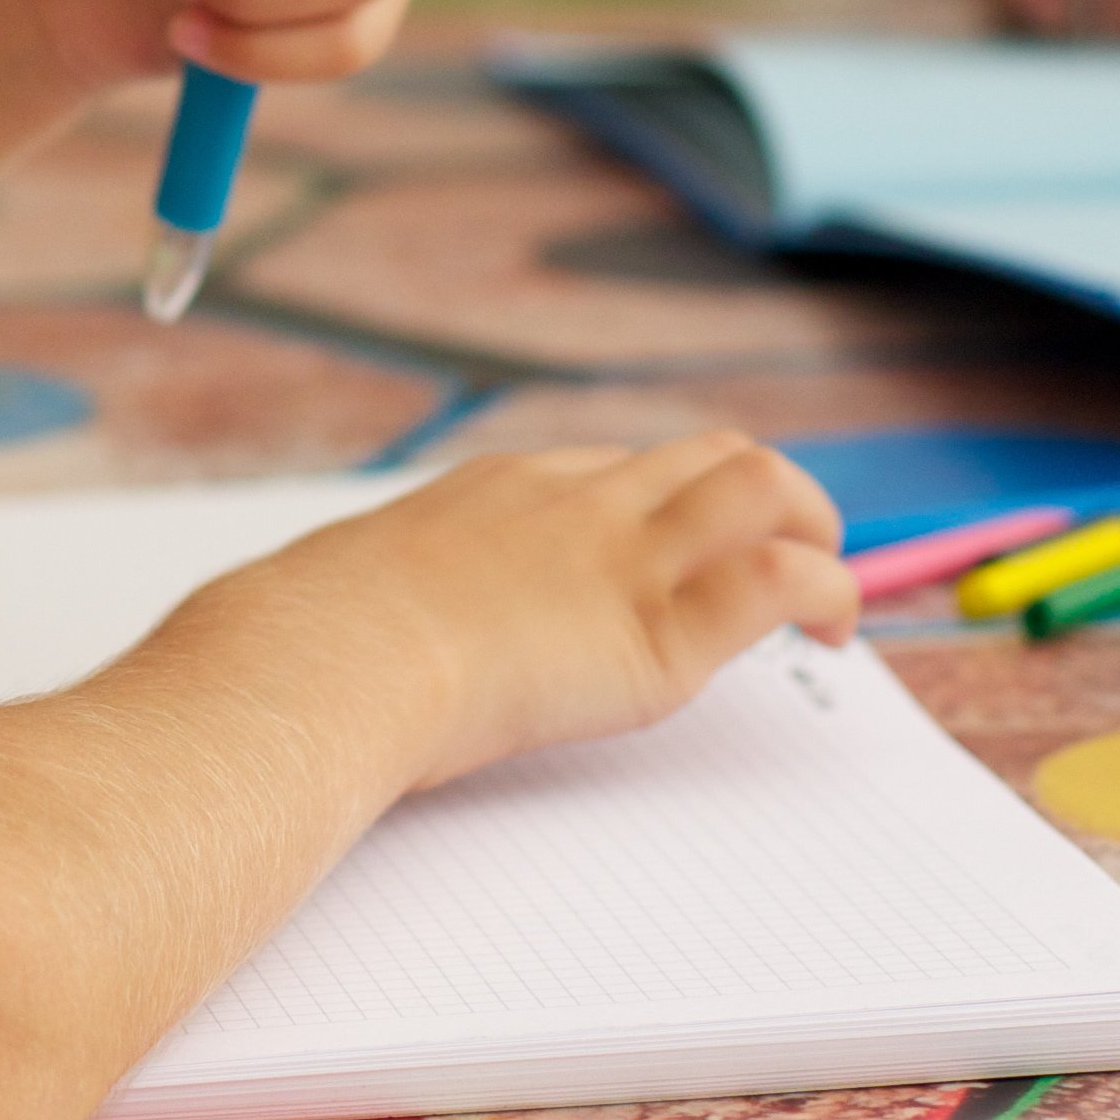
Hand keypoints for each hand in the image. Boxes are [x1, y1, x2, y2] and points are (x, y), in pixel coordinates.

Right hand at [215, 434, 857, 790]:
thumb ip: (351, 604)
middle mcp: (577, 504)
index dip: (667, 509)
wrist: (317, 663)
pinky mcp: (657, 631)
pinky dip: (828, 591)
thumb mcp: (326, 597)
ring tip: (834, 595)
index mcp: (501, 495)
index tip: (676, 553)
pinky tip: (834, 631)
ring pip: (762, 486)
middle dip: (767, 497)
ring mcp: (623, 559)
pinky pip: (777, 580)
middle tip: (790, 552)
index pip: (618, 473)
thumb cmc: (294, 646)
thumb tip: (285, 637)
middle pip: (707, 456)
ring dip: (818, 527)